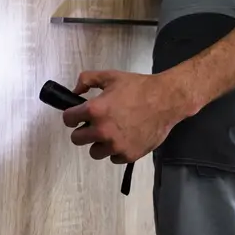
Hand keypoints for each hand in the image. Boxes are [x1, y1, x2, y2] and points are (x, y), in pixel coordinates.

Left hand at [62, 70, 193, 163]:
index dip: (71, 116)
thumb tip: (74, 91)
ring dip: (99, 143)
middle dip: (83, 131)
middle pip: (77, 139)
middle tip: (94, 125)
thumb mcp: (111, 76)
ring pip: (94, 152)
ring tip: (111, 133)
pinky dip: (116, 151)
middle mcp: (102, 131)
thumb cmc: (139, 87)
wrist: (166, 100)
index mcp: (95, 110)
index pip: (68, 119)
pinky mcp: (128, 155)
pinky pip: (113, 158)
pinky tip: (125, 138)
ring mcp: (115, 145)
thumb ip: (87, 80)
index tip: (77, 116)